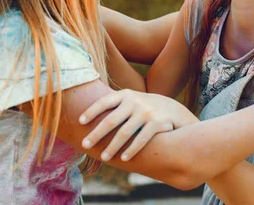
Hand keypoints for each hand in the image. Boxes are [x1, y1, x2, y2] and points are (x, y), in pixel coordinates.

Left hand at [79, 89, 197, 161]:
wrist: (173, 109)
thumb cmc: (144, 107)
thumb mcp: (131, 99)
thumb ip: (114, 104)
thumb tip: (85, 114)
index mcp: (125, 95)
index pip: (104, 102)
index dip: (91, 111)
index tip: (80, 122)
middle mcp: (134, 102)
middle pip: (111, 120)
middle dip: (96, 134)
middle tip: (84, 145)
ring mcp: (146, 112)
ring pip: (124, 133)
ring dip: (112, 147)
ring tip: (103, 157)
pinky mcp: (157, 123)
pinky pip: (141, 139)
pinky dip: (131, 150)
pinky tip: (123, 158)